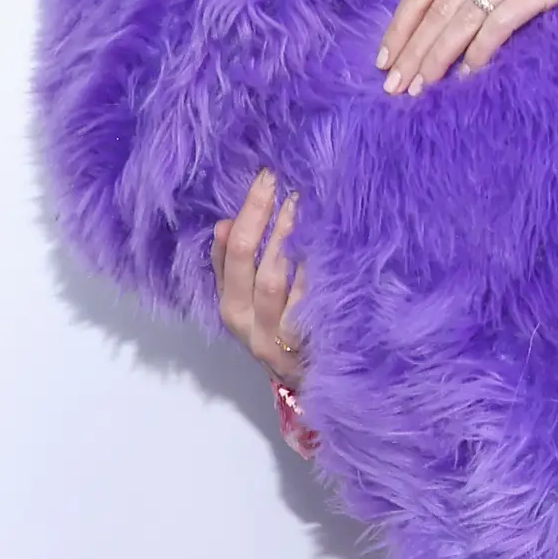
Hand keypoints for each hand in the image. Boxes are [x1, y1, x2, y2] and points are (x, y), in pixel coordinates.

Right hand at [212, 171, 307, 384]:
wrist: (314, 381)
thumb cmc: (283, 329)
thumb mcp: (251, 302)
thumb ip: (235, 264)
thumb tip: (225, 223)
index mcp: (233, 309)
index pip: (231, 256)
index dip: (248, 215)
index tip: (265, 177)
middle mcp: (253, 325)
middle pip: (254, 267)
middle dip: (265, 220)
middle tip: (283, 181)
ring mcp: (283, 337)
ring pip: (280, 284)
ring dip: (291, 240)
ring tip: (304, 203)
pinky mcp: (313, 344)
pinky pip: (314, 302)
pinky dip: (320, 272)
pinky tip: (333, 243)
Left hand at [380, 0, 557, 94]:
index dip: (400, 23)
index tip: (386, 56)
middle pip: (436, 6)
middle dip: (410, 50)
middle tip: (393, 85)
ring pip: (461, 18)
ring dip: (435, 58)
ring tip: (419, 89)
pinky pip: (500, 23)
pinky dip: (479, 52)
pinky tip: (469, 74)